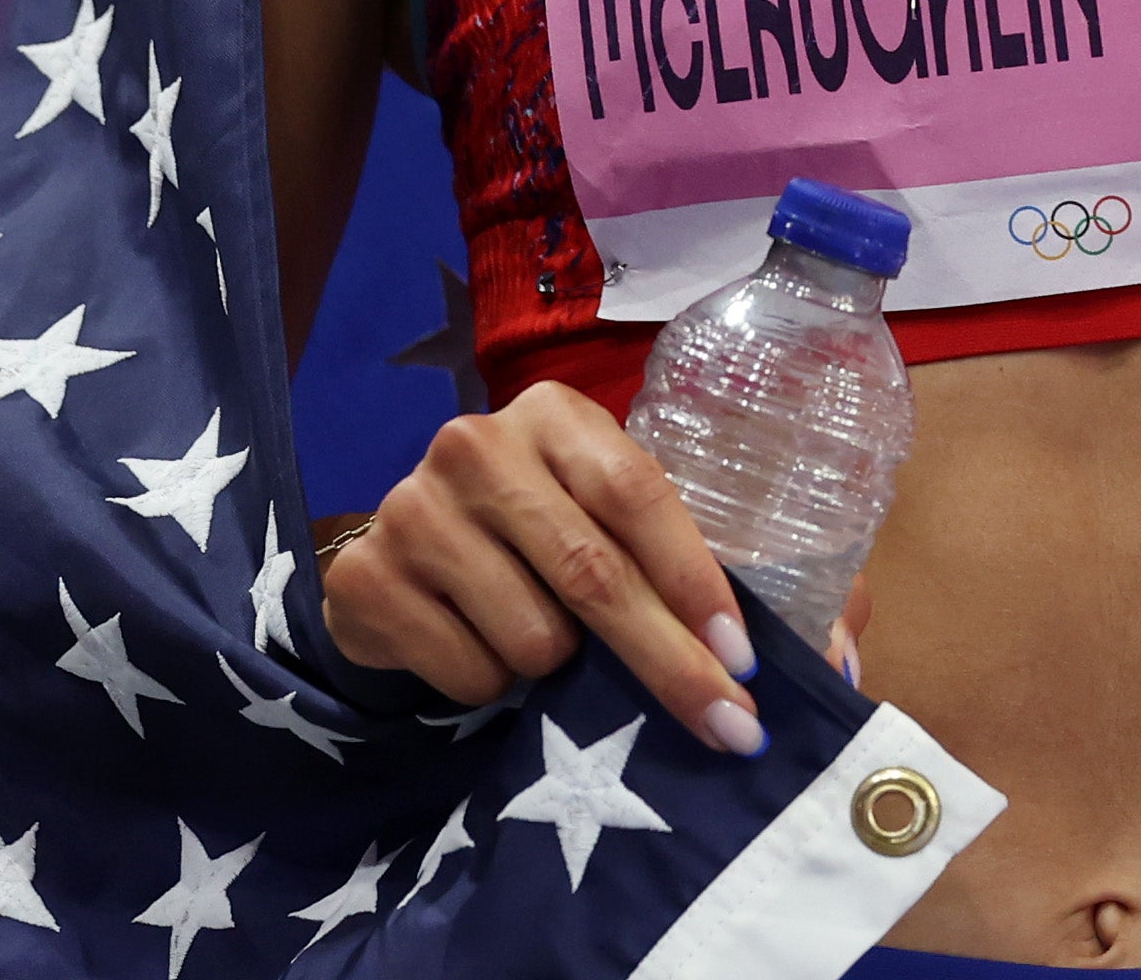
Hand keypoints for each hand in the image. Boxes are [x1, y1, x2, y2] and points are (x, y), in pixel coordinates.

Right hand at [321, 384, 770, 754]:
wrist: (401, 557)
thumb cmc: (532, 533)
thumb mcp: (596, 515)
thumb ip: (665, 557)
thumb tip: (773, 651)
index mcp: (551, 415)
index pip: (635, 495)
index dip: (693, 580)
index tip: (742, 659)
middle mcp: (475, 446)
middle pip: (592, 572)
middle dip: (669, 660)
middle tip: (728, 725)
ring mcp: (412, 511)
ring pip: (534, 638)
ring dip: (559, 668)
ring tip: (539, 638)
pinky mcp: (367, 580)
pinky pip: (472, 675)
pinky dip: (495, 686)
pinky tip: (478, 646)